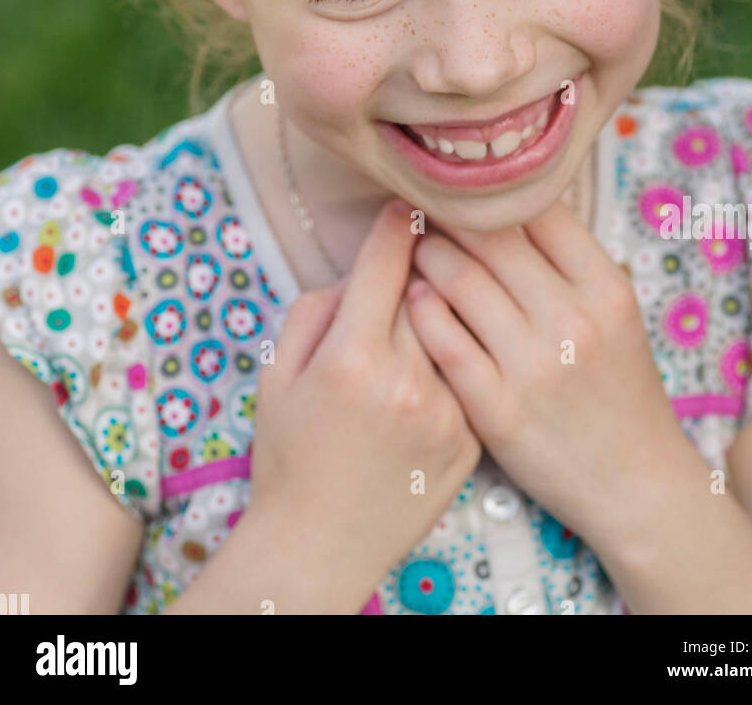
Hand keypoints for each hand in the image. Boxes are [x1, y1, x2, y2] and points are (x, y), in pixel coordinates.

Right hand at [248, 199, 481, 612]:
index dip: (398, 223)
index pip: (390, 260)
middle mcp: (407, 380)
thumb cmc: (289, 452)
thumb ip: (320, 306)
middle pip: (433, 285)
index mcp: (353, 356)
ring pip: (461, 324)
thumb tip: (367, 268)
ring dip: (453, 306)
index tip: (406, 204)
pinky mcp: (472, 439)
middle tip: (428, 246)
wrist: (319, 547)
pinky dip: (463, 356)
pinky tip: (450, 356)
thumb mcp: (278, 371)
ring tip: (448, 296)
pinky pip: (473, 370)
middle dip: (428, 262)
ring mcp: (447, 413)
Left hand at [406, 196, 686, 545]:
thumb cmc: (618, 388)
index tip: (465, 188)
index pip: (537, 210)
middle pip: (489, 237)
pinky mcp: (498, 409)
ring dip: (427, 256)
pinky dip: (421, 310)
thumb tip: (506, 199)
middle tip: (422, 208)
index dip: (492, 192)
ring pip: (458, 281)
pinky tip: (413, 299)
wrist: (635, 484)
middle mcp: (573, 320)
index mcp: (606, 288)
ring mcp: (534, 366)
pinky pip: (443, 341)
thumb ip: (568, 260)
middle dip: (446, 216)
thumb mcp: (615, 313)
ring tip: (415, 250)